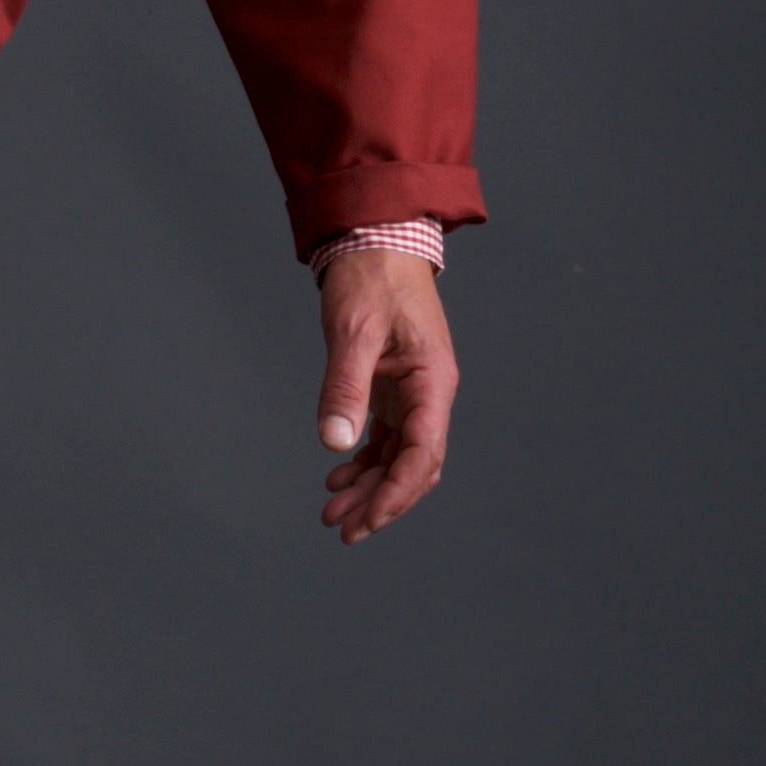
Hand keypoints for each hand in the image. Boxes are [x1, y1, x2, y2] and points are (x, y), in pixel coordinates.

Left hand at [316, 247, 456, 543]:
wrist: (375, 237)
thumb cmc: (371, 276)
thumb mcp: (354, 330)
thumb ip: (346, 386)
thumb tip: (336, 444)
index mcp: (433, 381)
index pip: (422, 454)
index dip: (396, 494)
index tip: (366, 521)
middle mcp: (429, 393)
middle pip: (413, 465)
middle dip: (381, 501)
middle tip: (342, 528)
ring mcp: (413, 392)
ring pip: (398, 456)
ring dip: (370, 487)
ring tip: (333, 511)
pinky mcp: (394, 387)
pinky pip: (385, 438)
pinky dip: (364, 461)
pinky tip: (339, 477)